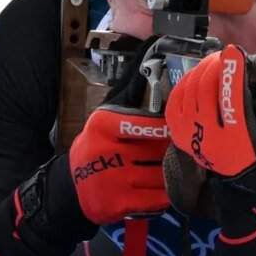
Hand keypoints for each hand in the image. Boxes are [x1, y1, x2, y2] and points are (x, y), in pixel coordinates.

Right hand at [68, 47, 170, 224]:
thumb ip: (131, 93)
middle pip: (157, 151)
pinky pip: (156, 199)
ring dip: (172, 177)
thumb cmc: (97, 148)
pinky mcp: (116, 203)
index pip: (148, 124)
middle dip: (173, 155)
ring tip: (174, 175)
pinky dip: (164, 197)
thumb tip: (153, 51)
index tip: (181, 133)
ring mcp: (110, 178)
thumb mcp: (107, 119)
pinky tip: (162, 192)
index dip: (169, 131)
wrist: (71, 189)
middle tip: (184, 157)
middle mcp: (104, 149)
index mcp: (104, 123)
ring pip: (160, 176)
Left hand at [165, 45, 255, 178]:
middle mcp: (213, 139)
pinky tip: (196, 76)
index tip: (237, 53)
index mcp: (241, 141)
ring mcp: (193, 137)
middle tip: (228, 56)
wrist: (247, 185)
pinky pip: (176, 102)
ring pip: (190, 92)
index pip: (233, 99)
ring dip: (201, 71)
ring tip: (215, 63)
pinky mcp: (181, 135)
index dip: (234, 72)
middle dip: (217, 66)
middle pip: (207, 89)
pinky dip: (184, 84)